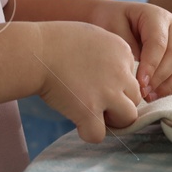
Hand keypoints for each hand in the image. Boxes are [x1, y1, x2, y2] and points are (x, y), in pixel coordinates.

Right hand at [32, 21, 142, 142]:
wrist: (36, 50)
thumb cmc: (55, 40)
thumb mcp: (93, 36)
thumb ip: (108, 55)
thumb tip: (110, 74)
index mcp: (122, 51)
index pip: (132, 77)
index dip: (116, 85)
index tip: (96, 82)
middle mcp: (120, 72)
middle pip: (135, 98)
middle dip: (118, 103)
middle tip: (95, 101)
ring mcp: (107, 93)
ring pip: (128, 118)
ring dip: (112, 120)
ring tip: (91, 113)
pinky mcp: (89, 110)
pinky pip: (99, 135)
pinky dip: (89, 132)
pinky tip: (77, 122)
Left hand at [91, 1, 171, 101]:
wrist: (116, 20)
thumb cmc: (112, 23)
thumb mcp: (113, 28)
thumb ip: (127, 46)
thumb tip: (141, 69)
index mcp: (157, 16)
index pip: (159, 43)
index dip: (151, 65)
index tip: (139, 83)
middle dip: (159, 79)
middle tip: (142, 94)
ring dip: (169, 86)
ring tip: (149, 97)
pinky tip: (159, 96)